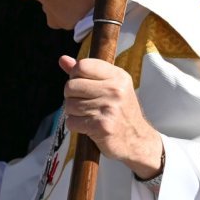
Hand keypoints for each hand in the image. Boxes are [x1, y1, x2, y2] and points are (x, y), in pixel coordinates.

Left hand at [58, 55, 162, 178]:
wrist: (137, 140)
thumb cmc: (120, 110)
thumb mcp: (110, 86)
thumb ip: (86, 72)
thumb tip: (63, 59)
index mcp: (118, 76)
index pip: (82, 65)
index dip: (75, 75)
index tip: (81, 84)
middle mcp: (114, 90)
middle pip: (71, 86)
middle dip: (71, 96)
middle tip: (83, 102)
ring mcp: (108, 108)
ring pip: (69, 105)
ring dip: (72, 112)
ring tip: (87, 114)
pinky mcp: (101, 127)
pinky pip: (71, 122)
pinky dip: (75, 125)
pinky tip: (87, 125)